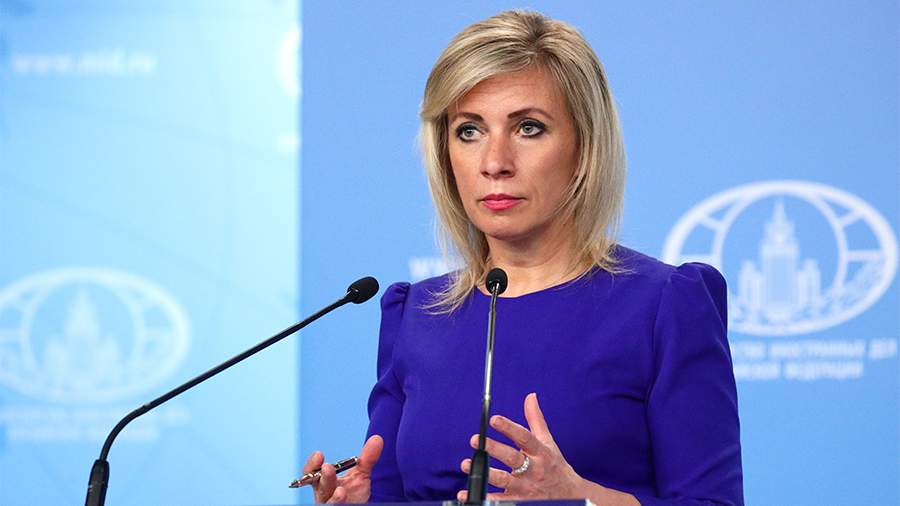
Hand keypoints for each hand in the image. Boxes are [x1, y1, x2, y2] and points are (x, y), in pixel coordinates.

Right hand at [303, 434, 382, 503]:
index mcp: (324, 482)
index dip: (313, 464)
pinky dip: (342, 504)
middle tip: (327, 467)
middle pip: (321, 487)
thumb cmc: (353, 494)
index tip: (319, 454)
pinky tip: (345, 497)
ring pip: (329, 503)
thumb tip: (377, 439)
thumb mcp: (360, 475)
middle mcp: (324, 495)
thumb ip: (366, 459)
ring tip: (341, 491)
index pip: (312, 473)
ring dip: (334, 498)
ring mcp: (331, 505)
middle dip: (324, 478)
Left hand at [457, 393, 585, 500]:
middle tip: (475, 440)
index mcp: (540, 452)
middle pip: (513, 458)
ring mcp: (525, 487)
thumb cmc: (554, 466)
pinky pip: (499, 500)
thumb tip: (530, 396)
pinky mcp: (518, 501)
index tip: (493, 419)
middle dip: (494, 449)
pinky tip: (466, 493)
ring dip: (485, 472)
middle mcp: (533, 469)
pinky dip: (483, 497)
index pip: (524, 438)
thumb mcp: (548, 443)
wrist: (569, 496)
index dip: (509, 428)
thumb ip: (536, 420)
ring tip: (466, 464)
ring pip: (503, 480)